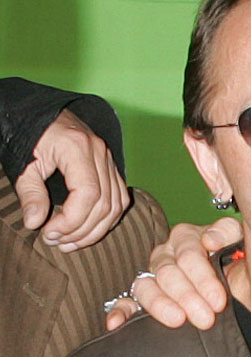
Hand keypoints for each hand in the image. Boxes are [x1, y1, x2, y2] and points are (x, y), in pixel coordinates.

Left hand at [17, 109, 130, 250]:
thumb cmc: (30, 136)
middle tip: (55, 242)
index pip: (88, 194)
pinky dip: (106, 218)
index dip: (72, 220)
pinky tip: (87, 229)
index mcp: (77, 148)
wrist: (42, 115)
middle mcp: (100, 153)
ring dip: (95, 229)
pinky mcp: (111, 166)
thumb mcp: (24, 164)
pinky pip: (119, 198)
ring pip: (116, 204)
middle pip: (104, 203)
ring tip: (69, 242)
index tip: (49, 232)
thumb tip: (36, 223)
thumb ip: (30, 193)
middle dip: (80, 230)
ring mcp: (109, 159)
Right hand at [104, 217, 243, 330]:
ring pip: (146, 287)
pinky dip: (119, 312)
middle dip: (187, 297)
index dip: (203, 279)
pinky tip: (117, 323)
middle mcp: (165, 255)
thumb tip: (209, 240)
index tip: (218, 301)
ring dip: (160, 305)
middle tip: (206, 319)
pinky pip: (125, 302)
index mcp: (186, 237)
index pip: (188, 255)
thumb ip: (228, 232)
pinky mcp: (143, 297)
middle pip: (168, 274)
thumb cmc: (236, 257)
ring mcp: (152, 275)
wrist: (236, 278)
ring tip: (178, 320)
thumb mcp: (238, 239)